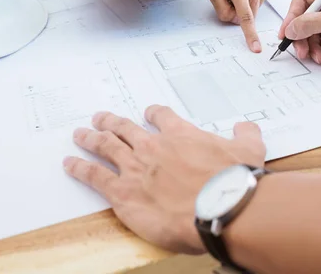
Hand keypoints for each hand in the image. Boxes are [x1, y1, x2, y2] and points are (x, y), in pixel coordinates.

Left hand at [63, 106, 265, 253]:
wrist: (220, 207)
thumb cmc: (234, 180)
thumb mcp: (250, 149)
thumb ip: (246, 134)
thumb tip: (246, 126)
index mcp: (181, 135)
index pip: (161, 117)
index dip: (153, 113)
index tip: (148, 113)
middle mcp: (154, 147)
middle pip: (124, 128)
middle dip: (110, 121)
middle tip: (100, 118)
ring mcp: (136, 168)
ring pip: (105, 147)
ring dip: (91, 138)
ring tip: (80, 134)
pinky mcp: (123, 193)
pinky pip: (95, 176)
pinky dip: (80, 168)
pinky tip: (70, 163)